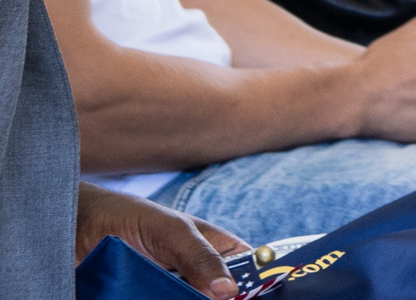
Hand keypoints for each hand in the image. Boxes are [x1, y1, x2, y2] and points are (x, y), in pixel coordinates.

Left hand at [74, 184, 242, 295]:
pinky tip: (141, 297)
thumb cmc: (127, 215)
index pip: (247, 272)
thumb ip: (200, 257)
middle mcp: (196, 276)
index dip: (250, 286)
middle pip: (217, 298)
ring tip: (155, 291)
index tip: (234, 296)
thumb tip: (227, 290)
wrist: (73, 229)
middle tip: (184, 293)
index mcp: (215, 250)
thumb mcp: (170, 230)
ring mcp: (170, 293)